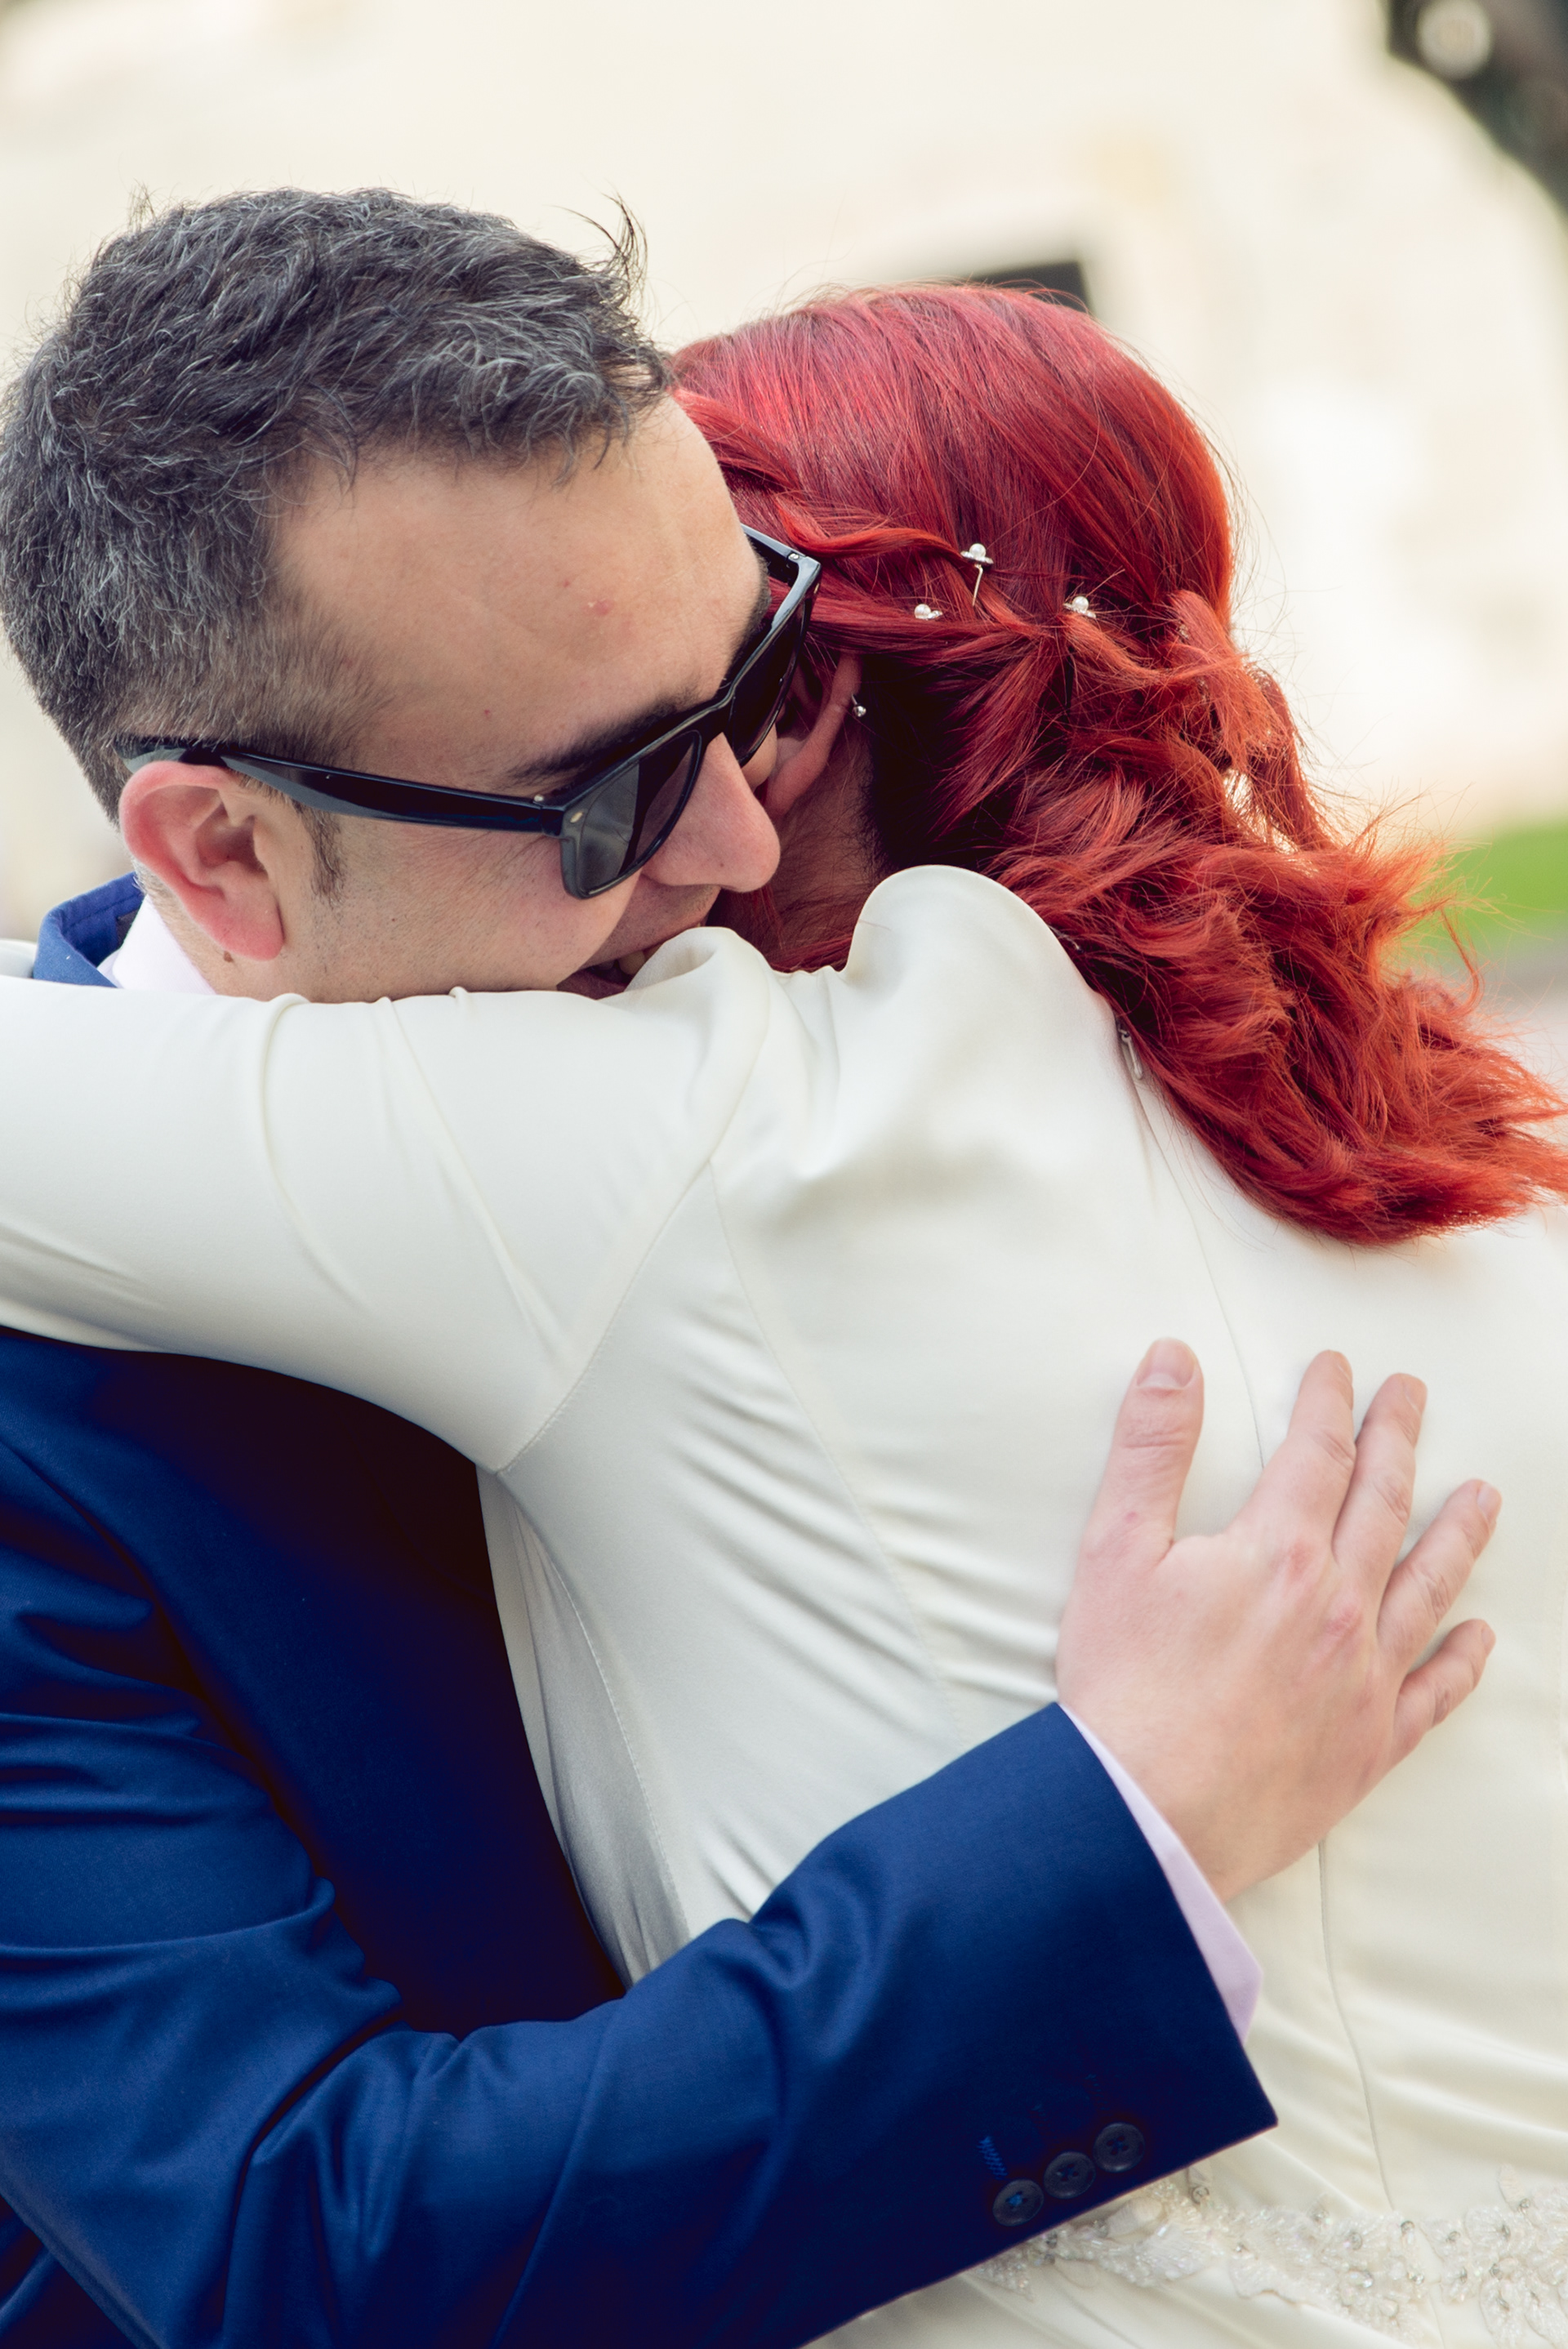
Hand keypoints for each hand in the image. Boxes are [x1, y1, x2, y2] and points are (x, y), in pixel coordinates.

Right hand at [1056, 1342, 1496, 1902]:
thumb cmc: (1124, 1685)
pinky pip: (1434, 1692)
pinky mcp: (1371, 1744)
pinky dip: (1461, 1660)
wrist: (1148, 1813)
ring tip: (1483, 1495)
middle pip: (1383, 1503)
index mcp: (1279, 1553)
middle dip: (1397, 1439)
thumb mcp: (1114, 1548)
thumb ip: (1149, 1448)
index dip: (1327, 1402)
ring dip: (1458, 1533)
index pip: (1316, 1453)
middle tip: (1411, 1397)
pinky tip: (1478, 1637)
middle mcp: (1339, 1606)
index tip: (1336, 1367)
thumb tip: (1173, 1360)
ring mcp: (1365, 1677)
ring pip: (1428, 1586)